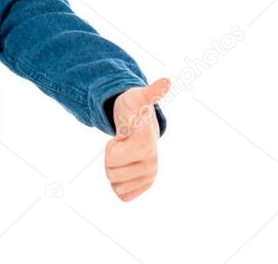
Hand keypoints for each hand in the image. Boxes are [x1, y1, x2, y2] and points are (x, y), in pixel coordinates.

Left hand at [103, 77, 170, 201]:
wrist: (141, 124)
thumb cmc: (135, 110)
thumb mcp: (137, 98)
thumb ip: (151, 92)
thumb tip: (167, 81)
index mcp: (146, 145)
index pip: (111, 158)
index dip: (111, 145)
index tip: (122, 135)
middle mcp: (152, 164)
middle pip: (110, 172)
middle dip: (111, 156)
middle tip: (122, 143)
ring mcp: (150, 176)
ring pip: (115, 184)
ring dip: (114, 168)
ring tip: (125, 151)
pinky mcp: (146, 185)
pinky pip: (123, 195)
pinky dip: (118, 183)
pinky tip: (126, 166)